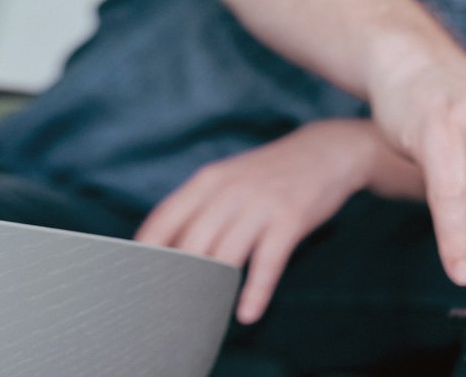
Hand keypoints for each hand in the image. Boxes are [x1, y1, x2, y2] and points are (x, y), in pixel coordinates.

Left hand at [134, 120, 377, 323]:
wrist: (327, 151)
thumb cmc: (272, 174)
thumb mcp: (231, 178)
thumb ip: (202, 207)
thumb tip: (169, 248)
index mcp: (209, 180)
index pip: (163, 219)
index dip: (146, 252)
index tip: (137, 277)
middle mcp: (230, 190)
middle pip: (191, 245)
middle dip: (178, 278)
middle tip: (170, 306)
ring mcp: (261, 205)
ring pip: (224, 257)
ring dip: (213, 290)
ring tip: (204, 314)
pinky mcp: (290, 220)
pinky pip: (267, 264)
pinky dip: (256, 293)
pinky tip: (247, 313)